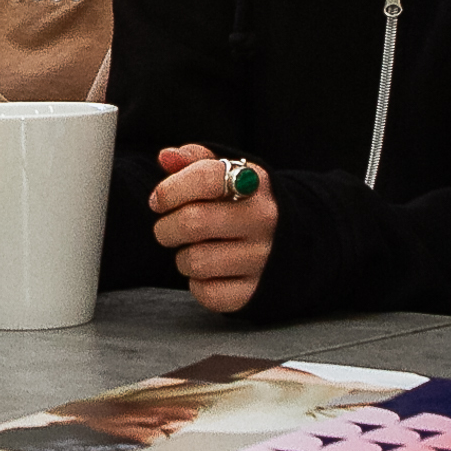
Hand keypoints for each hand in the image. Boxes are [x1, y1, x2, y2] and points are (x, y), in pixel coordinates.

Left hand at [148, 143, 276, 314]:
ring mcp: (263, 257)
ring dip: (182, 258)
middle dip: (166, 227)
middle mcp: (263, 218)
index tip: (158, 200)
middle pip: (192, 222)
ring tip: (194, 249)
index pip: (205, 178)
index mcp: (253, 182)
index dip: (170, 190)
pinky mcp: (256, 291)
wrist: (291, 238)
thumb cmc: (244, 202)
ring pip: (195, 262)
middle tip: (170, 228)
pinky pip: (208, 293)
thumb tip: (167, 156)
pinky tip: (209, 271)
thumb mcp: (227, 172)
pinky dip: (198, 285)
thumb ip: (194, 161)